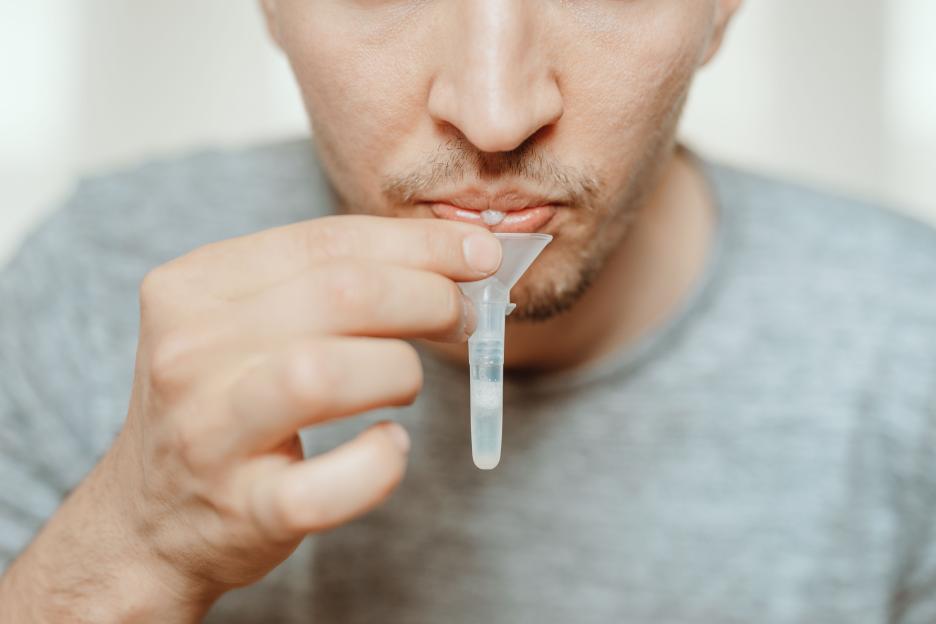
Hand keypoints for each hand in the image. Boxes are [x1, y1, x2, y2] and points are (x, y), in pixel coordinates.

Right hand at [0, 216, 501, 622]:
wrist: (150, 518)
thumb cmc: (223, 403)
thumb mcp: (245, 321)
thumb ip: (327, 282)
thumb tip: (452, 257)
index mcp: (193, 286)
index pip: (325, 240)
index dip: (420, 242)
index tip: (479, 251)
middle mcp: (189, 353)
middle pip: (340, 295)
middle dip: (428, 297)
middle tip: (463, 316)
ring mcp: (209, 434)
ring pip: (325, 375)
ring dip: (400, 371)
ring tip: (408, 382)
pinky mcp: (242, 509)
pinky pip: (329, 485)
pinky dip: (380, 464)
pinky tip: (388, 446)